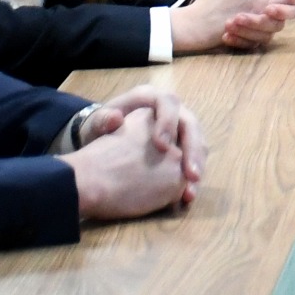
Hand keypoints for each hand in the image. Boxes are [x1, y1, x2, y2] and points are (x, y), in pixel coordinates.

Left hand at [60, 88, 207, 220]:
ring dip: (197, 168)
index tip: (162, 146)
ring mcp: (178, 129)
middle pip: (190, 125)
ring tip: (190, 192)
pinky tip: (187, 195)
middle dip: (193, 150)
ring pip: (197, 144)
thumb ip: (102, 121)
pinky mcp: (181, 147)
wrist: (103, 141)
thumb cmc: (100, 128)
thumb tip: (115, 118)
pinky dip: (191, 179)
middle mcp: (170, 111)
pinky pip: (192, 159)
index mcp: (151, 98)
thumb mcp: (96, 124)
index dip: (168, 122)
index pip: (168, 103)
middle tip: (190, 174)